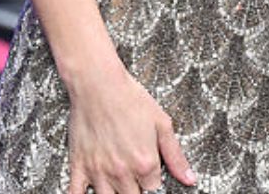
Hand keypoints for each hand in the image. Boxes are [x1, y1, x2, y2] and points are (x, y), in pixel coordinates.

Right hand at [65, 68, 194, 193]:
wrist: (99, 85)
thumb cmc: (130, 99)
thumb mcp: (162, 124)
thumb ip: (176, 156)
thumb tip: (190, 179)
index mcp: (145, 162)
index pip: (153, 188)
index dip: (152, 180)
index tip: (149, 171)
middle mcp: (122, 171)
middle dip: (135, 187)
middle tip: (133, 173)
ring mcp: (98, 171)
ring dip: (114, 192)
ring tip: (118, 180)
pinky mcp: (78, 166)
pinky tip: (90, 193)